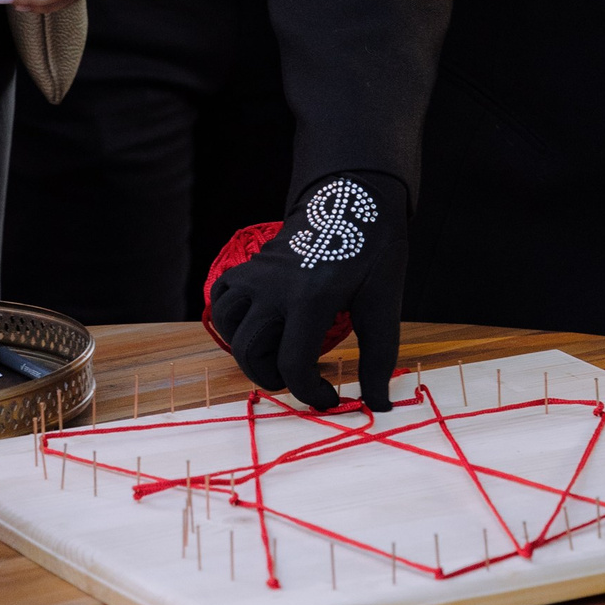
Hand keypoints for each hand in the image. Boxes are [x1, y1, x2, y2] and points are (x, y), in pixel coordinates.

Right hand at [207, 172, 407, 412]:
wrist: (353, 198)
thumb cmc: (373, 250)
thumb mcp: (383, 302)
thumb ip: (379, 357)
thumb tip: (379, 406)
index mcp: (310, 298)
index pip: (293, 365)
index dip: (310, 394)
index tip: (330, 398)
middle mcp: (275, 287)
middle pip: (251, 353)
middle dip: (274, 378)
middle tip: (301, 379)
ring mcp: (257, 274)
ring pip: (229, 327)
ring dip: (249, 351)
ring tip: (279, 353)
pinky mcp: (250, 265)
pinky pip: (221, 299)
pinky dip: (231, 319)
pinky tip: (259, 325)